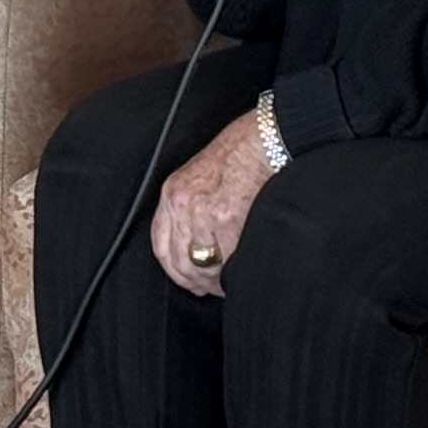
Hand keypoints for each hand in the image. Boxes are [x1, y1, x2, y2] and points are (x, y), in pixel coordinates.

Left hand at [148, 109, 279, 297]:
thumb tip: (200, 249)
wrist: (267, 137)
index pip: (161, 246)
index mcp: (173, 192)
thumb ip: (194, 207)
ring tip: (232, 283)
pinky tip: (245, 271)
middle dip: (199, 283)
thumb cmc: (242, 154)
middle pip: (180, 262)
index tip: (191, 282)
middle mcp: (182, 203)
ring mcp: (203, 211)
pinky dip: (237, 272)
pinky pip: (228, 259)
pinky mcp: (228, 218)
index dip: (176, 272)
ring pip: (204, 266)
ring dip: (219, 282)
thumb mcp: (202, 176)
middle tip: (215, 289)